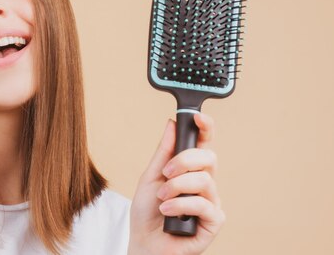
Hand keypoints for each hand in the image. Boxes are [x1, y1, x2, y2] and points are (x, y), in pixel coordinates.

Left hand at [127, 113, 224, 254]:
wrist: (144, 243)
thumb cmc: (147, 212)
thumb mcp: (150, 177)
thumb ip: (163, 153)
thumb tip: (171, 125)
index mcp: (190, 170)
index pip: (203, 144)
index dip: (205, 128)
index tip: (197, 116)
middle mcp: (205, 184)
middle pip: (209, 158)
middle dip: (184, 161)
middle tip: (166, 173)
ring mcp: (211, 202)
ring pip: (204, 180)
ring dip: (176, 188)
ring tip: (162, 199)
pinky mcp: (214, 221)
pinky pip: (204, 204)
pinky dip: (180, 206)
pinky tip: (168, 212)